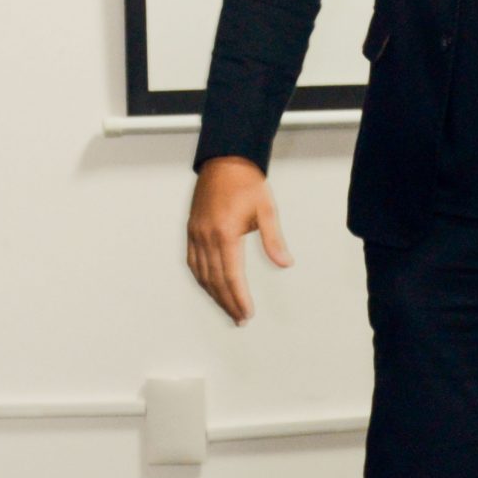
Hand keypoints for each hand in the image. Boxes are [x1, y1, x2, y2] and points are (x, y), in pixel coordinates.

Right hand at [186, 156, 291, 324]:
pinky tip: (208, 285)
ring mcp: (196, 233)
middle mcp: (206, 236)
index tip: (247, 313)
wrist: (225, 159)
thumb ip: (274, 240)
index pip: (231, 276)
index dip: (239, 298)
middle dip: (227, 302)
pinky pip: (192, 260)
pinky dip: (200, 277)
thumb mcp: (266, 210)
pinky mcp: (192, 228)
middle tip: (239, 318)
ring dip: (213, 294)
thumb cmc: (246, 181)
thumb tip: (285, 263)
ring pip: (201, 273)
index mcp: (225, 233)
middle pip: (215, 280)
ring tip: (226, 308)